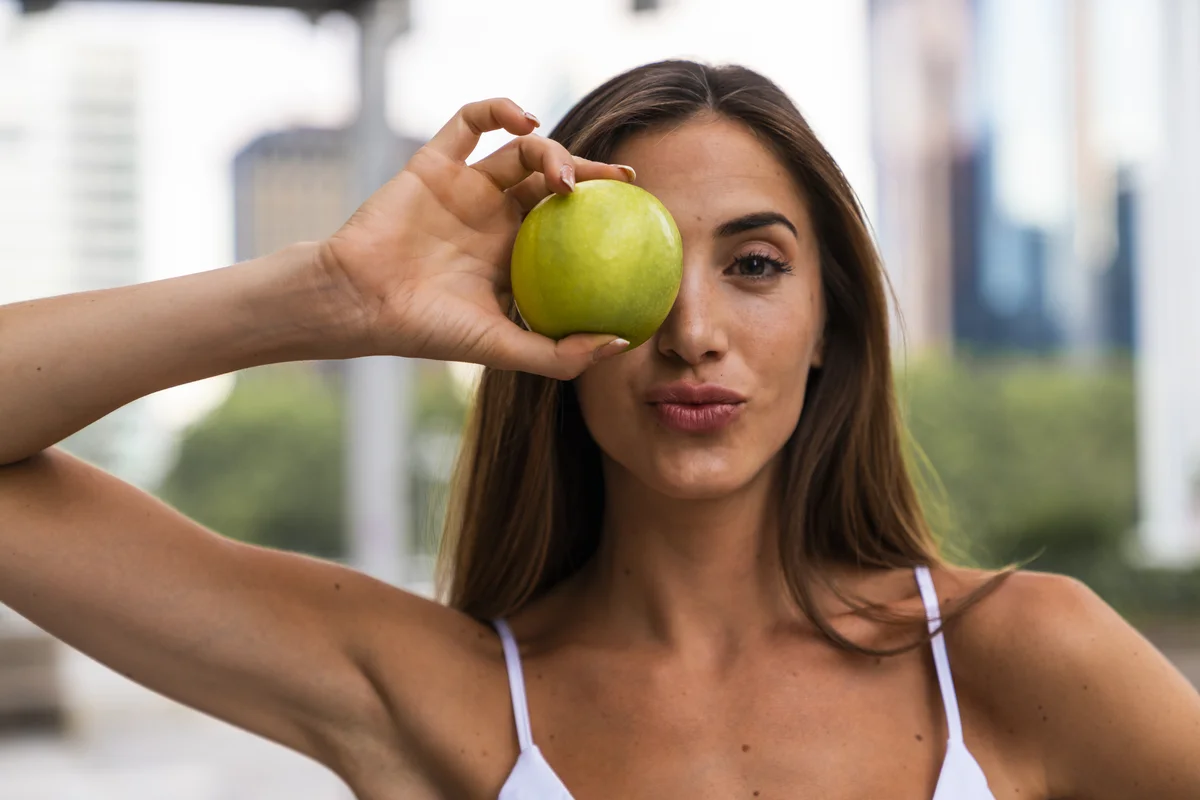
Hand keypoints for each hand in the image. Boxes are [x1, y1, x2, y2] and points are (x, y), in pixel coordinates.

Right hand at [319, 98, 634, 378]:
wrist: (360, 304)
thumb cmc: (427, 330)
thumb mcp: (503, 349)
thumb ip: (560, 353)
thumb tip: (621, 343)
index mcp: (512, 251)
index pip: (568, 221)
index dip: (605, 211)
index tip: (640, 211)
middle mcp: (492, 214)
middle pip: (552, 178)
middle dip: (591, 171)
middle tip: (623, 178)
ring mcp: (464, 186)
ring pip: (519, 149)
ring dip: (550, 150)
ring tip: (563, 177)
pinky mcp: (433, 161)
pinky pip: (469, 121)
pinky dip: (498, 109)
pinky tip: (524, 120)